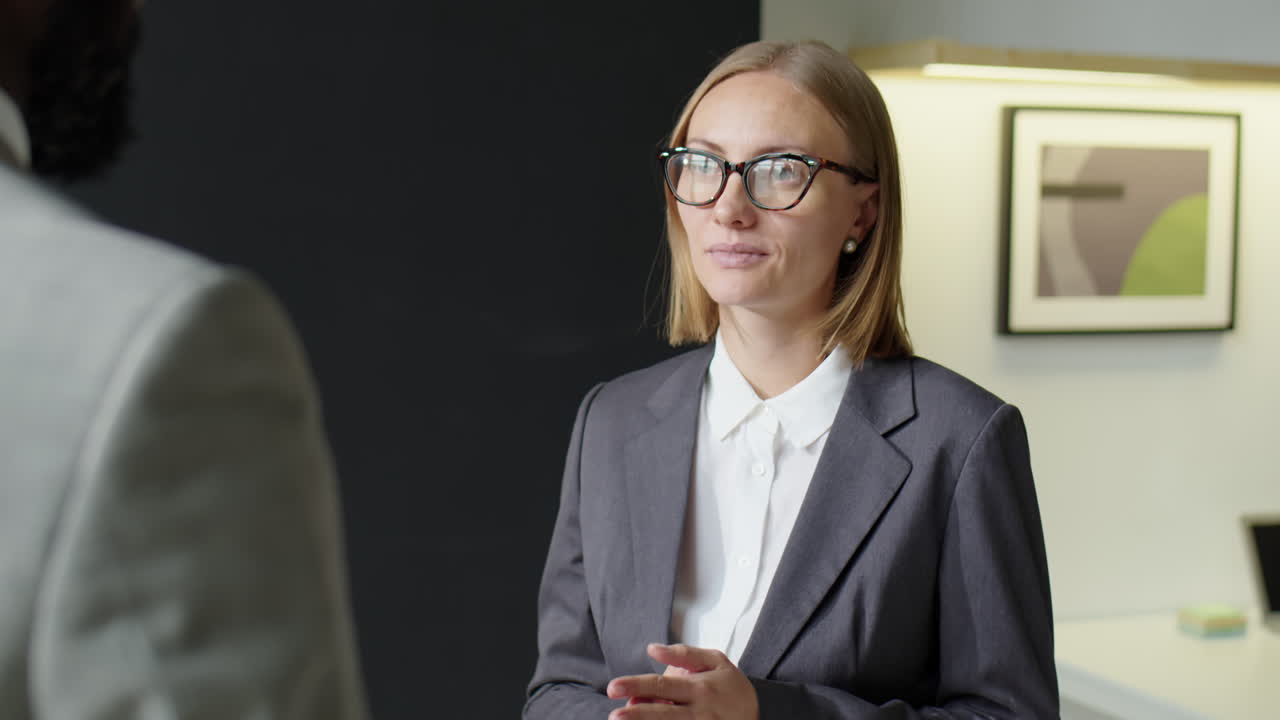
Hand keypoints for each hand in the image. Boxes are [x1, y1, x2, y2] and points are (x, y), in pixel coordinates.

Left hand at [606, 643, 758, 719]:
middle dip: (637, 715)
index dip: (636, 685)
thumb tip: (653, 649)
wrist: (762, 711)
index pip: (662, 685)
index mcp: (699, 687)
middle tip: (614, 715)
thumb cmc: (732, 685)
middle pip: (663, 714)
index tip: (613, 687)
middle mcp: (699, 711)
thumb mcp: (715, 660)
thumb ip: (683, 654)